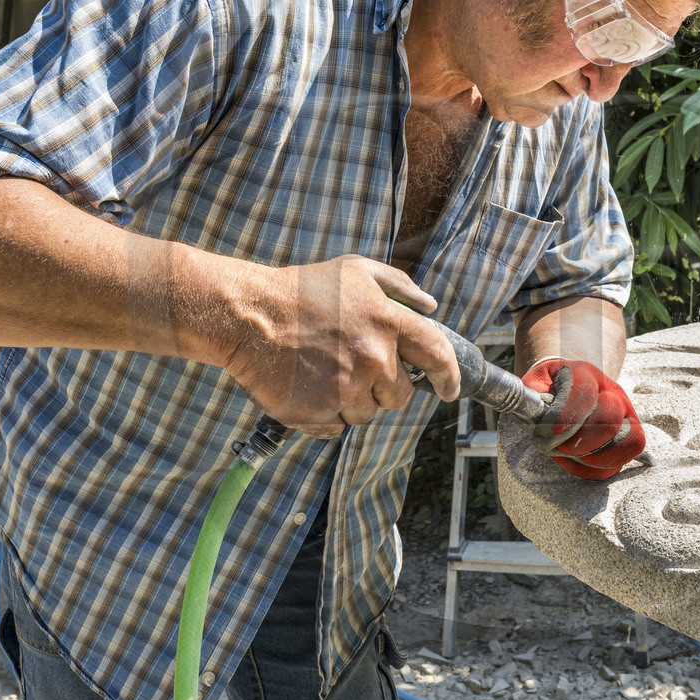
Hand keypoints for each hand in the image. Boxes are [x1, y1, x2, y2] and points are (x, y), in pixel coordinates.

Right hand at [212, 255, 459, 438]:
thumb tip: (431, 307)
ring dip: (351, 401)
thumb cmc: (302, 290)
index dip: (450, 376)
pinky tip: (307, 388)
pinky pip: (336, 428)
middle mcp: (373, 358)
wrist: (248, 315)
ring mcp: (345, 388)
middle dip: (384, 388)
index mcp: (388, 322)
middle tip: (353, 368)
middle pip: (400, 396)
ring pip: (367, 414)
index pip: (437, 355)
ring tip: (323, 372)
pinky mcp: (318, 413)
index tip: (451, 390)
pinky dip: (325, 415)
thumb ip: (399, 286)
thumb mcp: (355, 270)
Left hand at [521, 359, 643, 479]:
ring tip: (568, 454)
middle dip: (579, 440)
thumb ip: (532, 395)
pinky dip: (594, 469)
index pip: (584, 392)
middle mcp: (613, 392)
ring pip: (628, 440)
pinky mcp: (630, 439)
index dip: (566, 416)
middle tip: (557, 445)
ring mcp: (626, 415)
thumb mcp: (535, 383)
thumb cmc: (549, 389)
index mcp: (585, 373)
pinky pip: (620, 462)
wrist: (567, 388)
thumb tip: (539, 414)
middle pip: (610, 418)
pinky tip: (575, 461)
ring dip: (592, 456)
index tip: (547, 432)